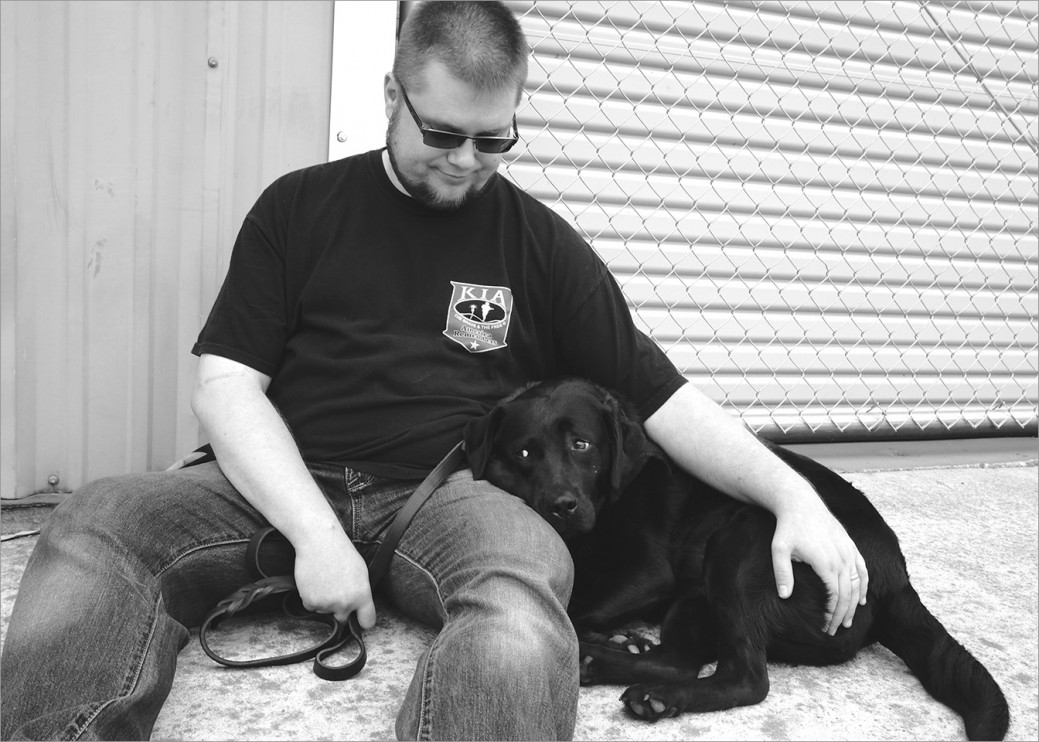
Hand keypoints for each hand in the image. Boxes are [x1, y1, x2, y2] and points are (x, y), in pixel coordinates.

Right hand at [291, 528, 376, 628]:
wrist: (319, 541)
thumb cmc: (341, 552)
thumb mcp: (361, 572)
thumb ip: (361, 593)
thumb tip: (359, 607)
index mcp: (362, 596)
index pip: (367, 622)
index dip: (363, 621)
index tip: (359, 619)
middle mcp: (346, 603)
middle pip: (343, 620)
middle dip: (339, 611)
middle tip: (335, 591)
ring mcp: (327, 604)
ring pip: (325, 612)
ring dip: (324, 602)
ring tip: (325, 579)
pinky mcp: (310, 602)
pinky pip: (311, 606)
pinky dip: (311, 597)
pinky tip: (314, 581)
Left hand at [771, 502, 867, 634]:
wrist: (800, 502)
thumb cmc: (788, 526)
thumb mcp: (779, 549)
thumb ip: (782, 573)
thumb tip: (785, 596)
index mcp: (825, 563)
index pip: (834, 597)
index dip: (832, 615)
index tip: (826, 628)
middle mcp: (841, 558)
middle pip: (848, 594)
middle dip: (843, 615)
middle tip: (836, 631)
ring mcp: (849, 551)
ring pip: (858, 584)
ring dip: (855, 605)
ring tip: (849, 621)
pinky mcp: (850, 545)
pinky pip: (862, 569)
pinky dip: (864, 586)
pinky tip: (861, 599)